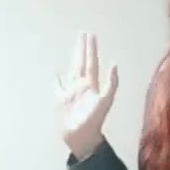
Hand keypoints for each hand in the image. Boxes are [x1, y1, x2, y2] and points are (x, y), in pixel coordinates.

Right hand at [56, 32, 117, 157]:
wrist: (82, 136)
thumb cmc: (95, 120)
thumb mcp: (105, 100)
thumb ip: (111, 83)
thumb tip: (114, 64)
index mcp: (92, 85)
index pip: (91, 63)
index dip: (91, 50)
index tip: (91, 36)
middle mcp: (81, 86)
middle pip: (82, 63)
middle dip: (82, 49)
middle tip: (83, 34)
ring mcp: (71, 92)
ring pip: (72, 70)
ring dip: (73, 59)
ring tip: (75, 48)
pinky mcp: (60, 100)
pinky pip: (58, 86)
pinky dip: (57, 79)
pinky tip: (56, 72)